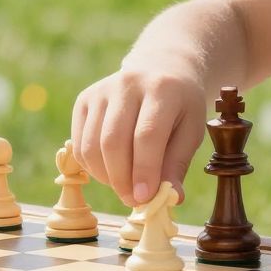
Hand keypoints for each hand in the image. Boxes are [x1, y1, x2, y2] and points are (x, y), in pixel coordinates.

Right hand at [70, 65, 209, 206]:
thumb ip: (178, 162)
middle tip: (132, 200)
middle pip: (113, 141)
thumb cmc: (179, 107)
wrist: (160, 70)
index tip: (144, 198)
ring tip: (124, 186)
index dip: (144, 170)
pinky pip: (79, 144)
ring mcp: (102, 90)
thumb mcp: (191, 130)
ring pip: (92, 145)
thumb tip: (171, 198)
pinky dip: (91, 167)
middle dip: (121, 178)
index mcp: (162, 89)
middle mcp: (128, 84)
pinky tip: (110, 172)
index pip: (147, 134)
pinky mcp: (84, 100)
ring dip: (105, 176)